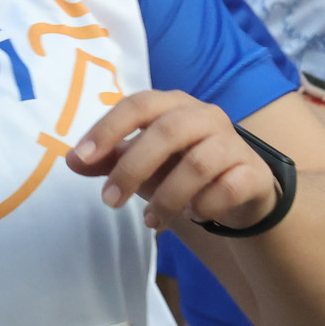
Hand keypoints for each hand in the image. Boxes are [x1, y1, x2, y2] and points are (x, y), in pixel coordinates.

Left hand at [65, 90, 282, 232]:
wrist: (238, 189)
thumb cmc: (180, 168)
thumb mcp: (141, 162)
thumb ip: (108, 160)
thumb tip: (71, 161)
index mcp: (173, 105)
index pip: (138, 105)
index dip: (108, 129)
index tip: (82, 159)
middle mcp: (205, 116)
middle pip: (167, 132)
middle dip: (133, 168)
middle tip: (109, 201)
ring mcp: (234, 143)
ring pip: (198, 164)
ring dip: (167, 197)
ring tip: (151, 221)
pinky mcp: (253, 173)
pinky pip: (229, 188)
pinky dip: (205, 205)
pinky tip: (194, 215)